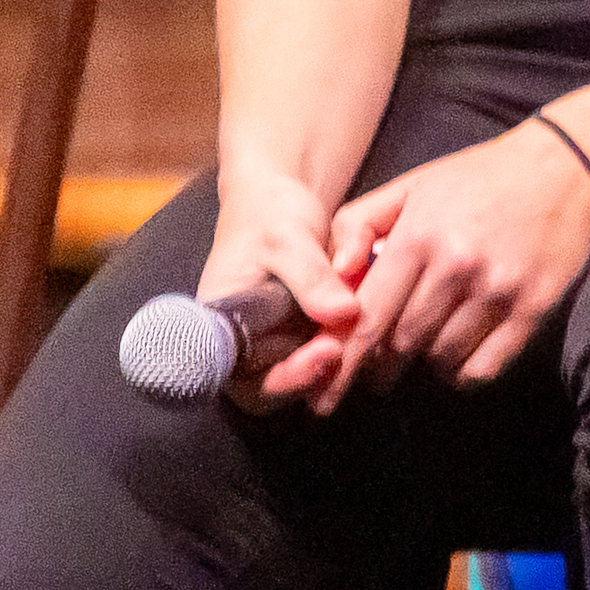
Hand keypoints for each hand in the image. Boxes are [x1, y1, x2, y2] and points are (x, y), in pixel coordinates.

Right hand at [198, 173, 368, 411]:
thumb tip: (345, 312)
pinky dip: (343, 347)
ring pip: (300, 377)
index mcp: (219, 326)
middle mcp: (239, 343)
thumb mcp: (289, 237)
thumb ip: (311, 276)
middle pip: (272, 388)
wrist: (279, 202)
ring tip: (362, 336)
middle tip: (348, 348)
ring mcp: (270, 342)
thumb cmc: (270, 215)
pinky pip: (319, 356)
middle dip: (313, 376)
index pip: (242, 378)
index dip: (283, 379)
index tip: (325, 353)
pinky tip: (370, 324)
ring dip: (332, 366)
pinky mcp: (298, 336)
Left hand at [322, 110, 589, 394]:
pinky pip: (486, 365)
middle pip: (402, 343)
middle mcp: (456, 265)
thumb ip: (358, 223)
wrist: (564, 166)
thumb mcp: (410, 186)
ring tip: (428, 348)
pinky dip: (466, 373)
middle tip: (382, 367)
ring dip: (428, 362)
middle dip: (384, 363)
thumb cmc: (479, 178)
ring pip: (442, 356)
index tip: (328, 388)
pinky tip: (461, 358)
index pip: (367, 317)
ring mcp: (499, 288)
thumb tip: (335, 275)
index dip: (345, 359)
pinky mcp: (535, 305)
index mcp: (419, 236)